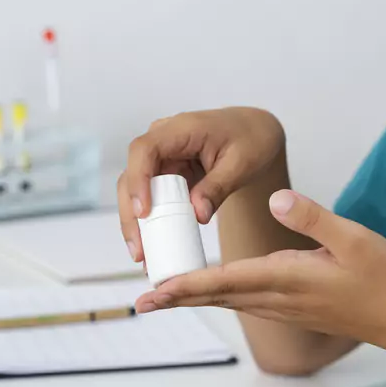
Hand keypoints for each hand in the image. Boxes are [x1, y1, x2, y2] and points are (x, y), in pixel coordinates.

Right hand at [119, 107, 284, 262]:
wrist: (255, 133)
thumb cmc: (250, 140)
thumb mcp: (241, 164)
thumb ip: (218, 187)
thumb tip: (197, 215)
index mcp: (180, 129)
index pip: (145, 149)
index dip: (138, 180)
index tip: (143, 212)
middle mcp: (162, 141)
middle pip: (131, 174)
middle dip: (130, 214)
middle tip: (139, 250)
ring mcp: (161, 158)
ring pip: (135, 190)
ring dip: (135, 223)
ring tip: (143, 257)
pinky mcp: (165, 174)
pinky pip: (150, 198)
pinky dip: (149, 223)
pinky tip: (152, 248)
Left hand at [135, 190, 385, 362]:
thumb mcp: (355, 238)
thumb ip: (314, 217)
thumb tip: (274, 198)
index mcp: (290, 277)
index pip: (227, 280)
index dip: (188, 284)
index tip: (156, 290)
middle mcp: (281, 298)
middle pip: (219, 296)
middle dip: (178, 297)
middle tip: (142, 302)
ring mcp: (287, 307)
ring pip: (231, 301)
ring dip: (197, 298)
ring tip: (166, 296)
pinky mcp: (295, 308)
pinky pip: (248, 302)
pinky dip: (222, 296)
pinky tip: (214, 292)